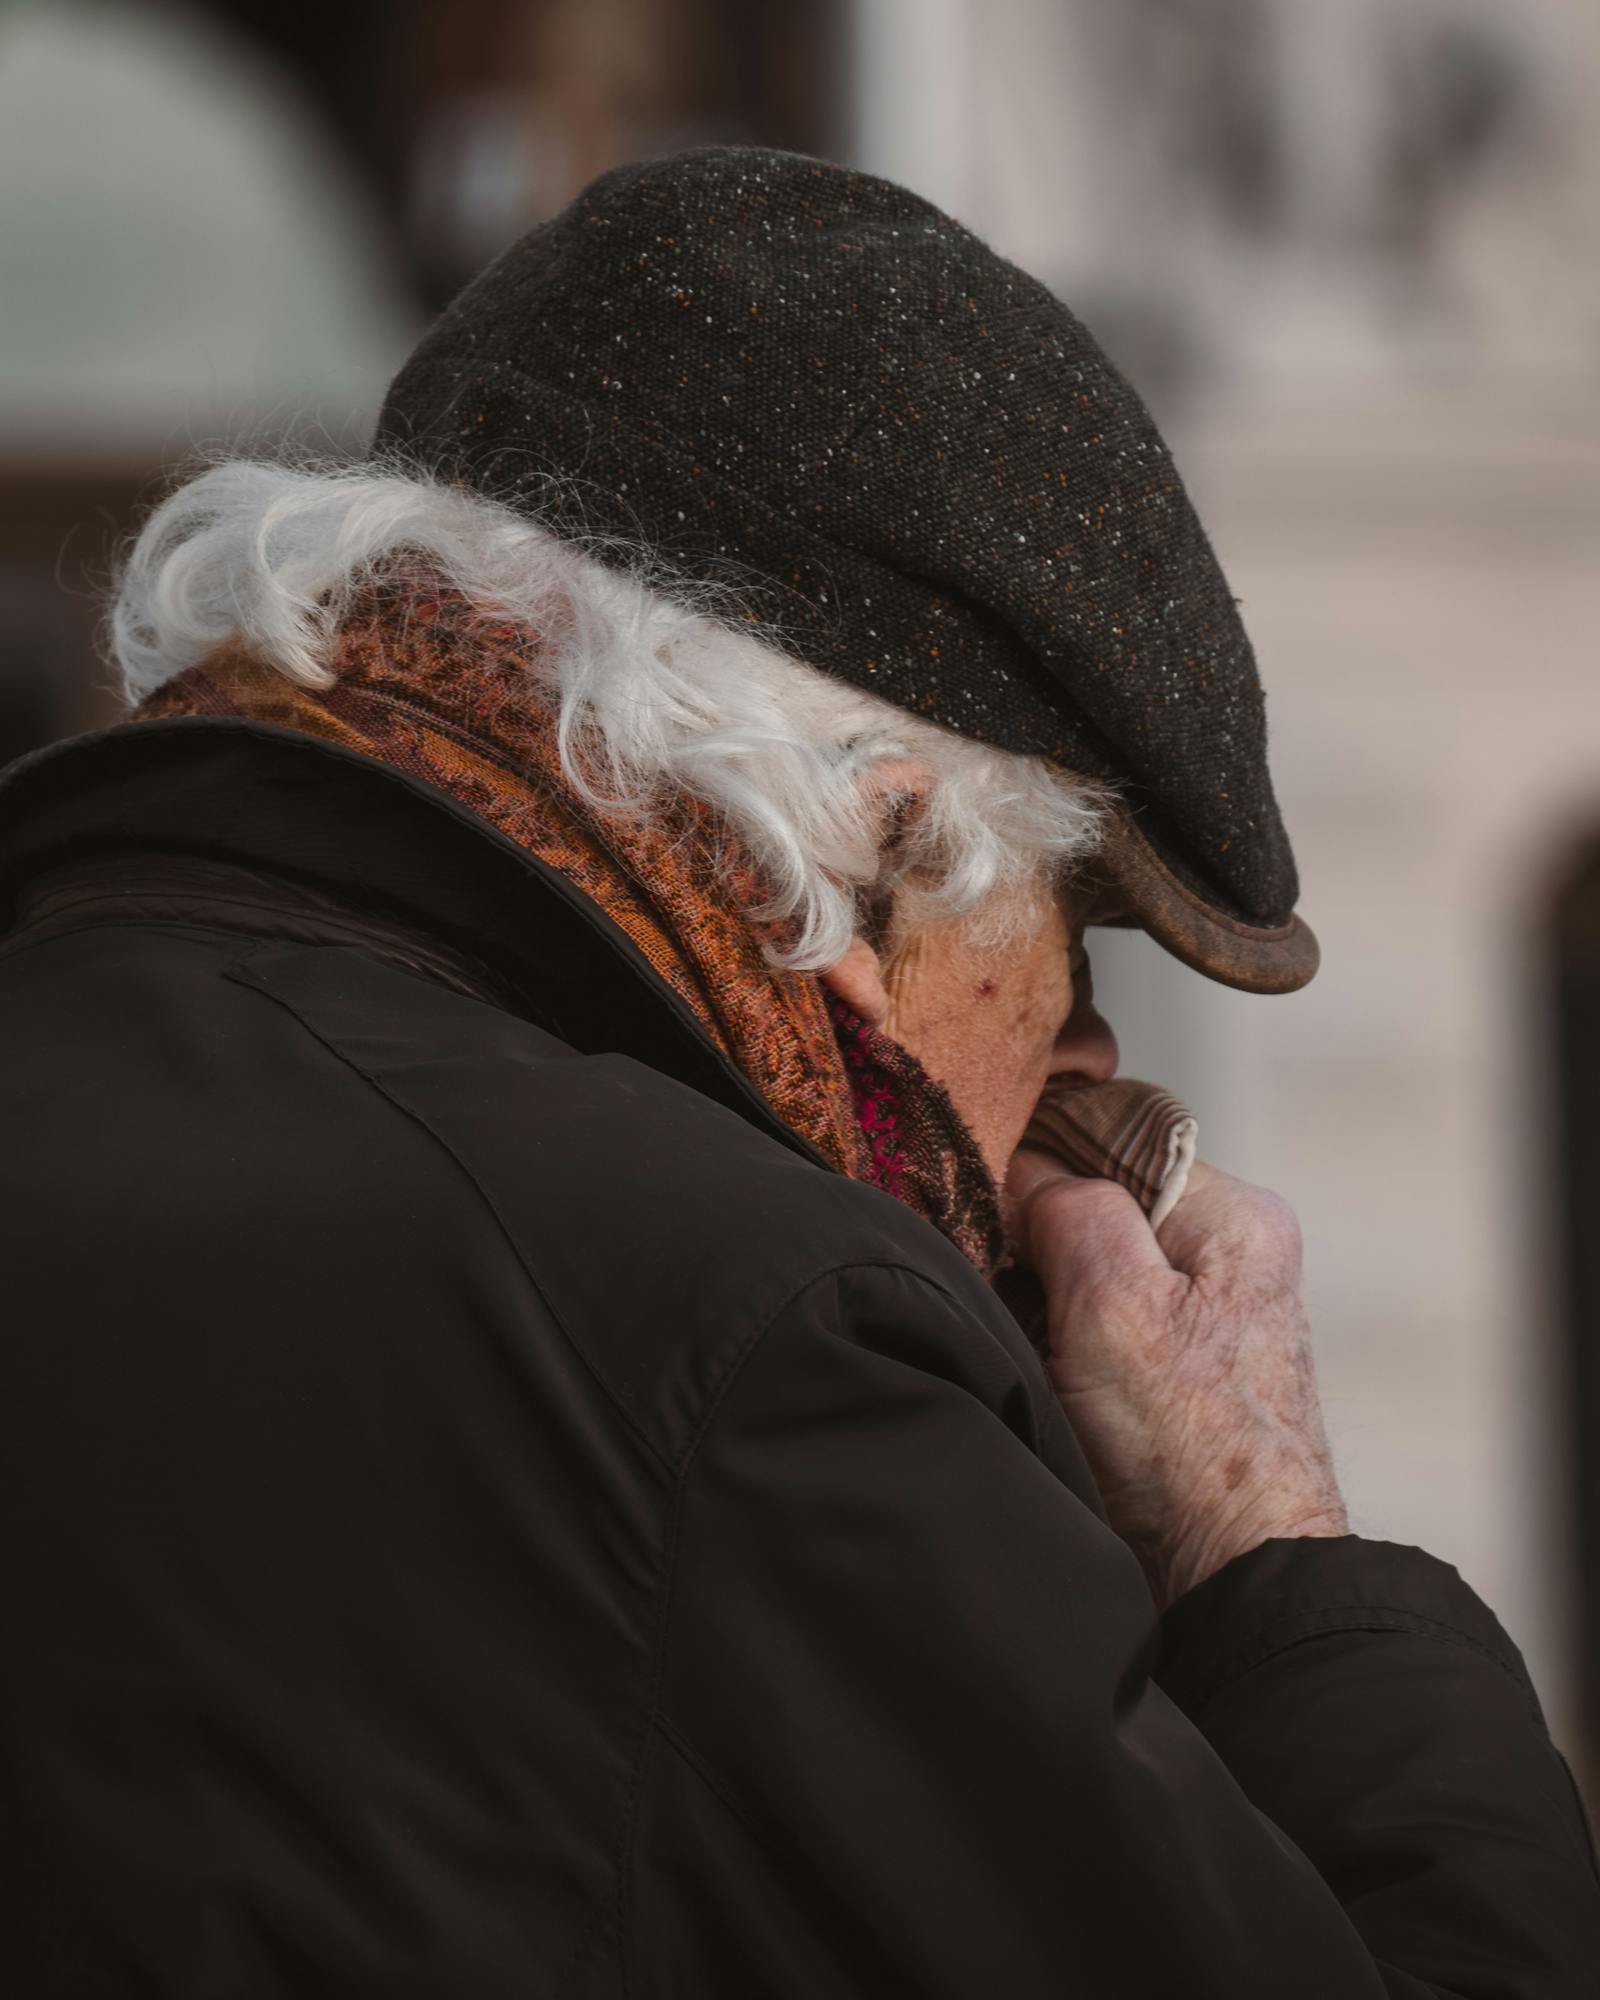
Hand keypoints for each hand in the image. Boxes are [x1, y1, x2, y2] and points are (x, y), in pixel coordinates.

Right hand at [1004, 1152, 1348, 1609]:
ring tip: (1030, 1349)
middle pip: (1097, 1207)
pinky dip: (1059, 1347)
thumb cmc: (1189, 1450)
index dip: (1043, 1174)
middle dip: (1039, 1245)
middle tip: (1008, 1295)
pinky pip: (1096, 1327)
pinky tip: (1044, 1378)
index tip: (996, 1218)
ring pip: (1088, 1269)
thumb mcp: (1113, 1302)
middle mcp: (1229, 1258)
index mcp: (1235, 1217)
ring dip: (1044, 1303)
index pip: (1112, 1143)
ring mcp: (1204, 1319)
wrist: (1229, 1582)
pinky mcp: (1175, 1375)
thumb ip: (1069, 1211)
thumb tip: (1030, 1173)